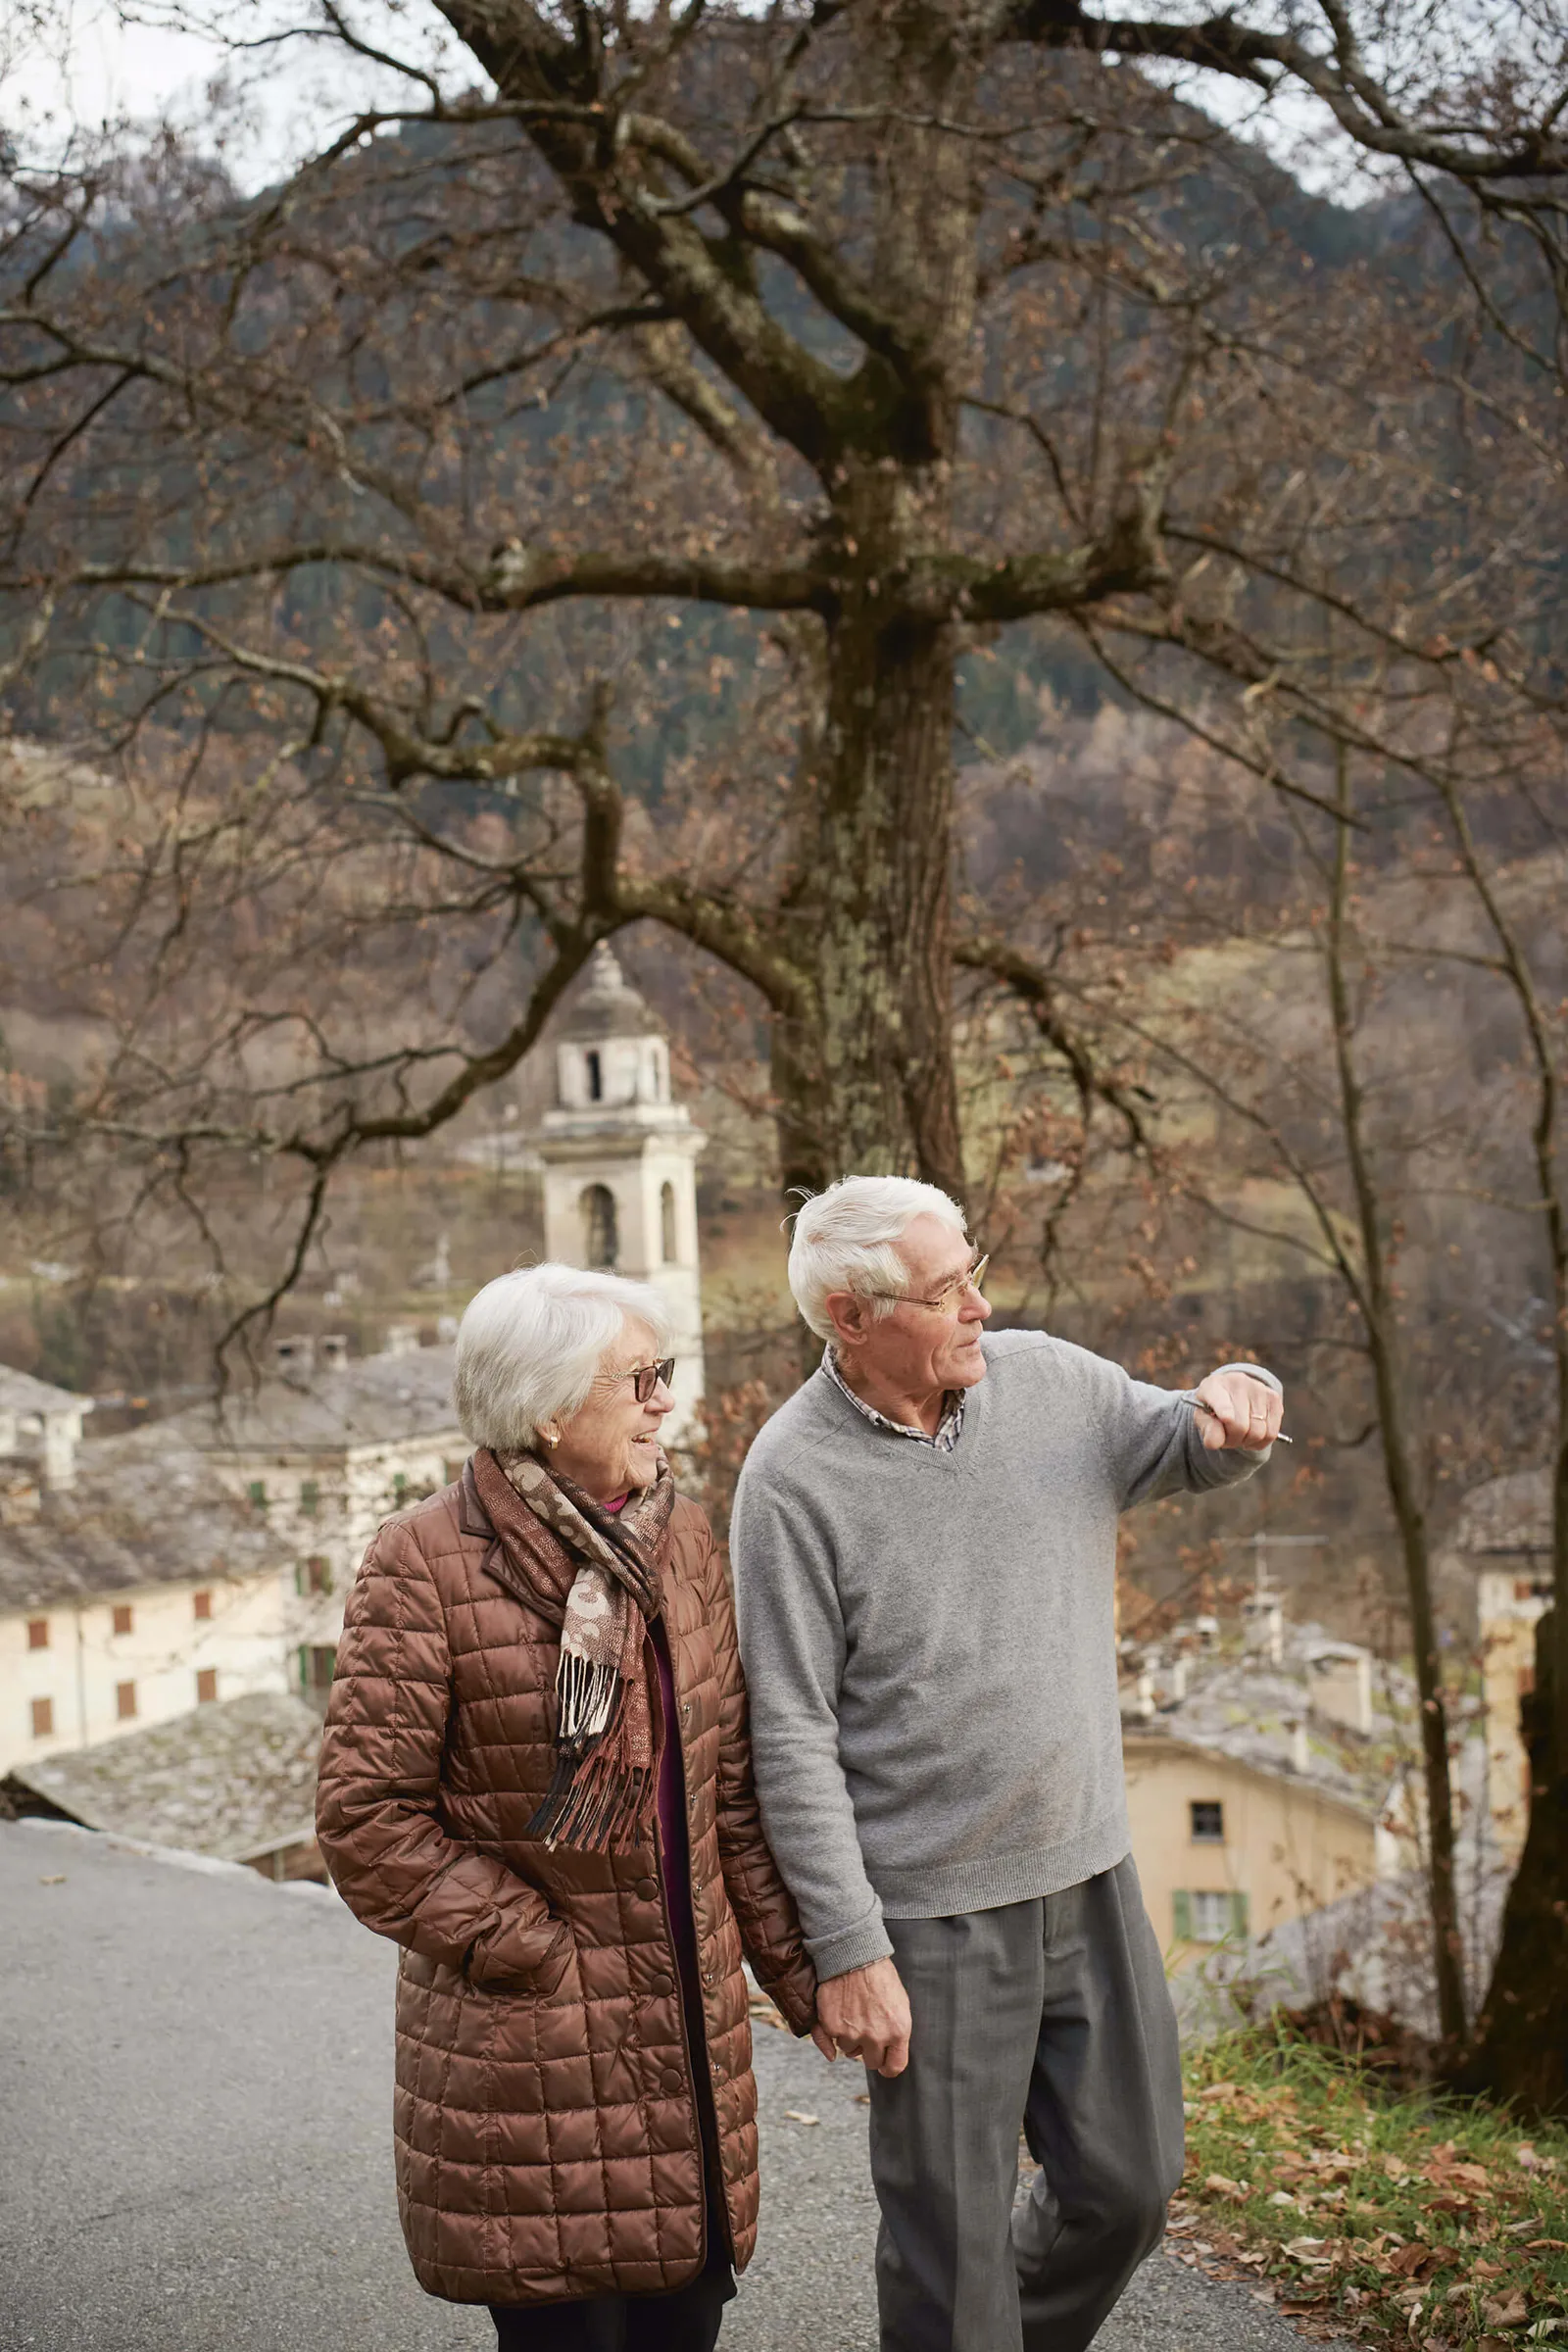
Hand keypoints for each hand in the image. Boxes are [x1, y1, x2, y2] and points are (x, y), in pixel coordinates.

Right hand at [816, 1956, 911, 2077]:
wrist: (854, 1953)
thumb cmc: (880, 1975)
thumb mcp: (901, 2004)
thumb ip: (896, 2032)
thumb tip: (888, 2054)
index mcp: (898, 2031)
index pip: (894, 2067)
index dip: (887, 2065)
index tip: (883, 2061)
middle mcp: (875, 2036)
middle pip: (870, 2061)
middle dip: (869, 2050)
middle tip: (866, 2031)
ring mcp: (851, 2033)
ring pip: (849, 2050)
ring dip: (850, 2037)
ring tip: (852, 2013)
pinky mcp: (831, 2026)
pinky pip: (829, 2043)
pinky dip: (829, 2039)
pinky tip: (835, 2027)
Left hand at [1193, 1369, 1281, 1451]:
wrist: (1230, 1396)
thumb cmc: (1213, 1410)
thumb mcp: (1203, 1419)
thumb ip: (1207, 1431)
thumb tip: (1214, 1442)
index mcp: (1213, 1386)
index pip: (1221, 1400)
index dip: (1225, 1411)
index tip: (1226, 1419)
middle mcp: (1237, 1382)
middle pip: (1241, 1426)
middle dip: (1233, 1440)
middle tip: (1228, 1437)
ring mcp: (1258, 1388)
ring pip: (1258, 1432)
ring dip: (1247, 1441)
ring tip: (1239, 1434)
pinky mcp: (1274, 1398)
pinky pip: (1271, 1433)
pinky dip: (1260, 1442)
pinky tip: (1251, 1435)